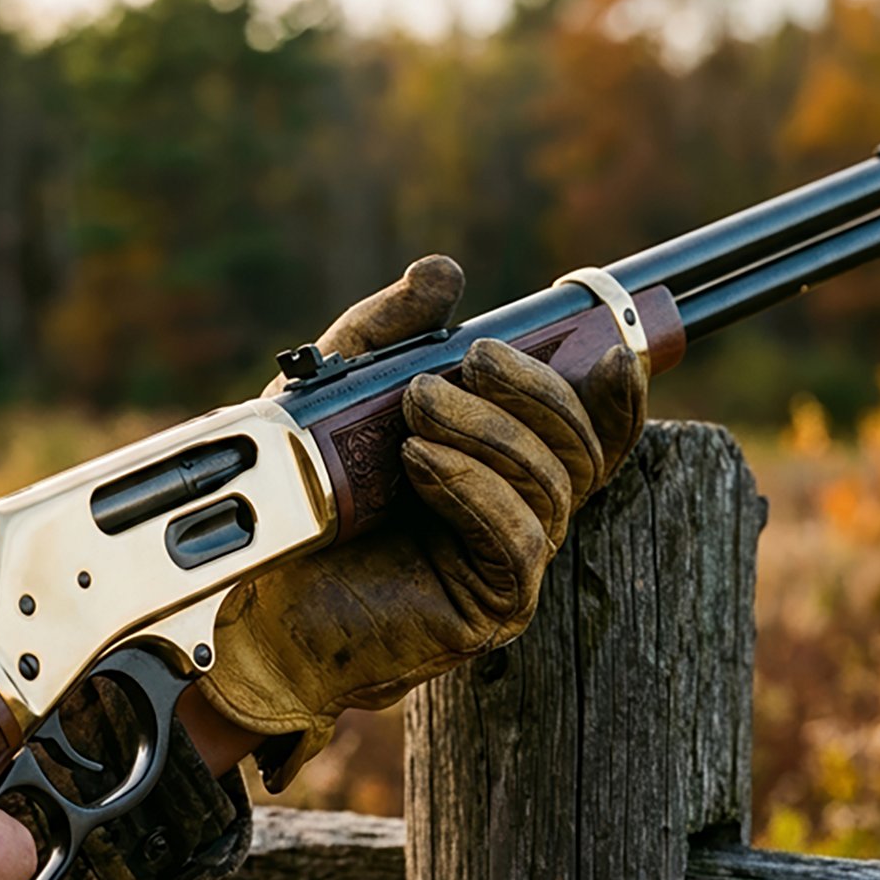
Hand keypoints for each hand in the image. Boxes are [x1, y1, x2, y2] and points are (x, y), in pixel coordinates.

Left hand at [199, 255, 646, 790]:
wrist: (260, 590)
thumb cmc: (303, 499)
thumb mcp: (337, 395)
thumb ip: (388, 334)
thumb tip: (445, 273)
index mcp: (505, 463)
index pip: (592, 430)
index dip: (619, 394)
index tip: (610, 351)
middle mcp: (522, 511)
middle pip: (581, 447)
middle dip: (536, 390)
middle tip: (473, 358)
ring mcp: (512, 563)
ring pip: (550, 484)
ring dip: (488, 430)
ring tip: (418, 405)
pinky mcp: (490, 606)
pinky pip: (514, 537)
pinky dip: (473, 485)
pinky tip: (421, 460)